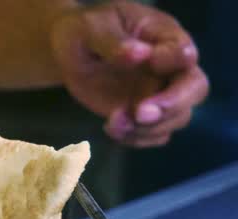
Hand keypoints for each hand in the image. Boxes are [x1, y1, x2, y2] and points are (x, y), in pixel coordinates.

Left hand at [50, 1, 208, 147]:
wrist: (73, 52)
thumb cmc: (87, 31)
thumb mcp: (93, 29)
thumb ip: (115, 42)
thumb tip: (140, 54)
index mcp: (165, 38)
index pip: (184, 53)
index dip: (173, 62)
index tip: (150, 63)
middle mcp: (171, 68)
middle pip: (195, 90)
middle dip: (171, 106)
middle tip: (140, 114)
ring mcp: (159, 94)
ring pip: (177, 118)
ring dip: (148, 128)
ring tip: (112, 123)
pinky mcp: (143, 115)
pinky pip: (154, 135)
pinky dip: (136, 139)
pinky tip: (112, 130)